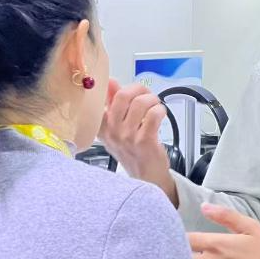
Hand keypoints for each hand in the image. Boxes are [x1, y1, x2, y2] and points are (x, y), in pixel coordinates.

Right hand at [99, 80, 176, 201]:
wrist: (146, 176)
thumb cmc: (133, 151)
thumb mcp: (117, 128)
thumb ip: (113, 103)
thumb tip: (111, 82)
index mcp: (102, 126)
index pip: (99, 99)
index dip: (110, 86)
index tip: (118, 85)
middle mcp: (112, 131)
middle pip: (122, 95)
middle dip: (139, 89)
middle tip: (146, 94)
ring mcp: (128, 137)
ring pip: (140, 103)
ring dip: (152, 100)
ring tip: (155, 105)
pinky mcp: (145, 141)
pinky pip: (153, 114)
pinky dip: (160, 110)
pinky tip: (160, 114)